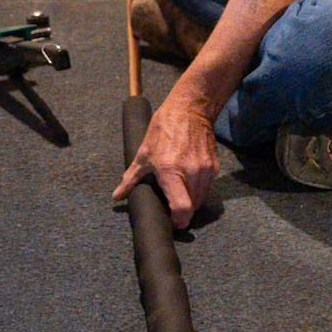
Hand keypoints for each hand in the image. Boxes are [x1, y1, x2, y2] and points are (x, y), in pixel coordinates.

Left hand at [112, 93, 217, 228]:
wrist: (189, 110)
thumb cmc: (164, 129)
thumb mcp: (143, 153)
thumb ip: (131, 179)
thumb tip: (117, 196)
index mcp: (171, 171)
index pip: (182, 208)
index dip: (179, 220)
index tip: (173, 222)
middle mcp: (191, 173)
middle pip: (192, 207)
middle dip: (182, 211)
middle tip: (172, 205)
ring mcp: (204, 170)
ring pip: (201, 199)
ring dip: (191, 201)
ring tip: (179, 191)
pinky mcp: (214, 166)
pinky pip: (207, 187)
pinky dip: (199, 189)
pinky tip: (188, 180)